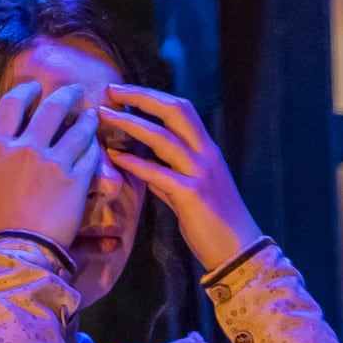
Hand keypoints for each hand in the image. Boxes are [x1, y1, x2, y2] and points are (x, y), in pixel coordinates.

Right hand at [0, 79, 105, 256]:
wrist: (17, 251)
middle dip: (65, 96)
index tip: (35, 88)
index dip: (25, 92)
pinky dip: (94, 146)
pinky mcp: (77, 181)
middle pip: (51, 109)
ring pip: (77, 130)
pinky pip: (90, 155)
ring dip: (86, 119)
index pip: (11, 106)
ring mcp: (55, 163)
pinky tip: (97, 144)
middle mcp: (27, 148)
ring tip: (92, 114)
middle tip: (74, 91)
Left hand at [94, 85, 263, 273]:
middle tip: (111, 91)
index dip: (151, 96)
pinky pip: (157, 172)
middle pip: (175, 111)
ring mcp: (200, 173)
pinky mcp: (192, 194)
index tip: (123, 92)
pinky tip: (114, 157)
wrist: (238, 250)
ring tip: (104, 116)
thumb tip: (142, 164)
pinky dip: (134, 162)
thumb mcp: (192, 190)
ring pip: (162, 137)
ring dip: (129, 123)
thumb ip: (168, 174)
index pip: (181, 109)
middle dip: (141, 97)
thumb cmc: (215, 222)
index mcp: (208, 150)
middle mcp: (207, 155)